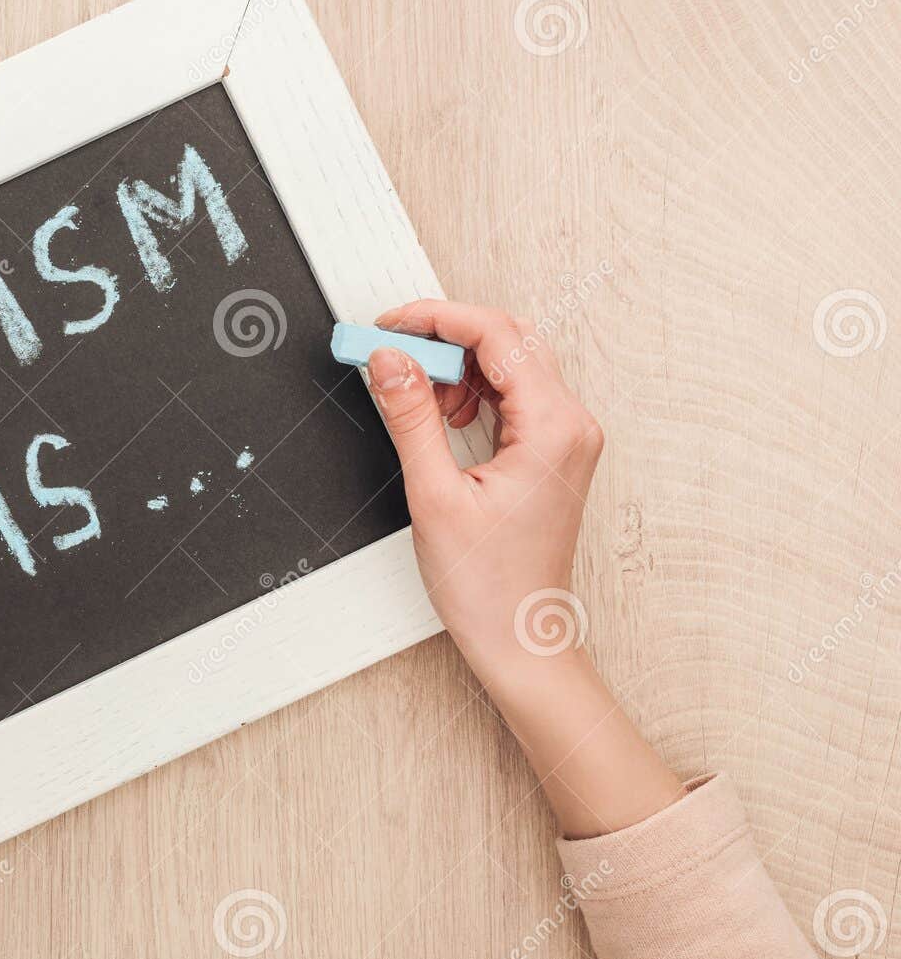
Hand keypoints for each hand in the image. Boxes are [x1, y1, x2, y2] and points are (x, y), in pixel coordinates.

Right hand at [366, 299, 679, 836]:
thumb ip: (411, 417)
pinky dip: (470, 393)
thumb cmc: (489, 585)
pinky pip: (511, 396)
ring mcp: (564, 437)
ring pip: (509, 365)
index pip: (497, 335)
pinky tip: (440, 418)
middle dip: (443, 339)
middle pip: (507, 341)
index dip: (435, 319)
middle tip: (390, 353)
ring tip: (415, 401)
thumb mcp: (435, 495)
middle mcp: (570, 425)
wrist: (520, 638)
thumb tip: (389, 359)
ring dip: (456, 369)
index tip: (388, 325)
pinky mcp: (550, 451)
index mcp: (553, 428)